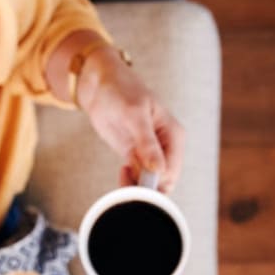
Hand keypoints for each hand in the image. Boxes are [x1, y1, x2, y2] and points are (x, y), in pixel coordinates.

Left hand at [77, 43, 184, 192]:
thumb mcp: (134, 115)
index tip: (137, 181)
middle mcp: (166, 147)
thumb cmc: (121, 92)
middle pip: (163, 182)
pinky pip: (136, 179)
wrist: (100, 87)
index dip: (157, 183)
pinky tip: (121, 170)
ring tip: (123, 171)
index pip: (172, 171)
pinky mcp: (134, 157)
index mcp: (174, 135)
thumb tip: (159, 170)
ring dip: (135, 185)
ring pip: (149, 183)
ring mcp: (150, 154)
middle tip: (127, 177)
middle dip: (146, 187)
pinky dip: (129, 181)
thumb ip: (147, 143)